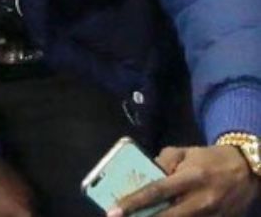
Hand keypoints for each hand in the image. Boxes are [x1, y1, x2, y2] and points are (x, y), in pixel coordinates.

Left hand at [113, 145, 260, 216]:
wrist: (249, 171)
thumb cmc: (210, 159)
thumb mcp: (186, 152)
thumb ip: (163, 161)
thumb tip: (144, 174)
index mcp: (190, 178)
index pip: (157, 191)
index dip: (134, 202)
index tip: (114, 210)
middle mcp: (201, 199)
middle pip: (167, 216)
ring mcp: (211, 215)